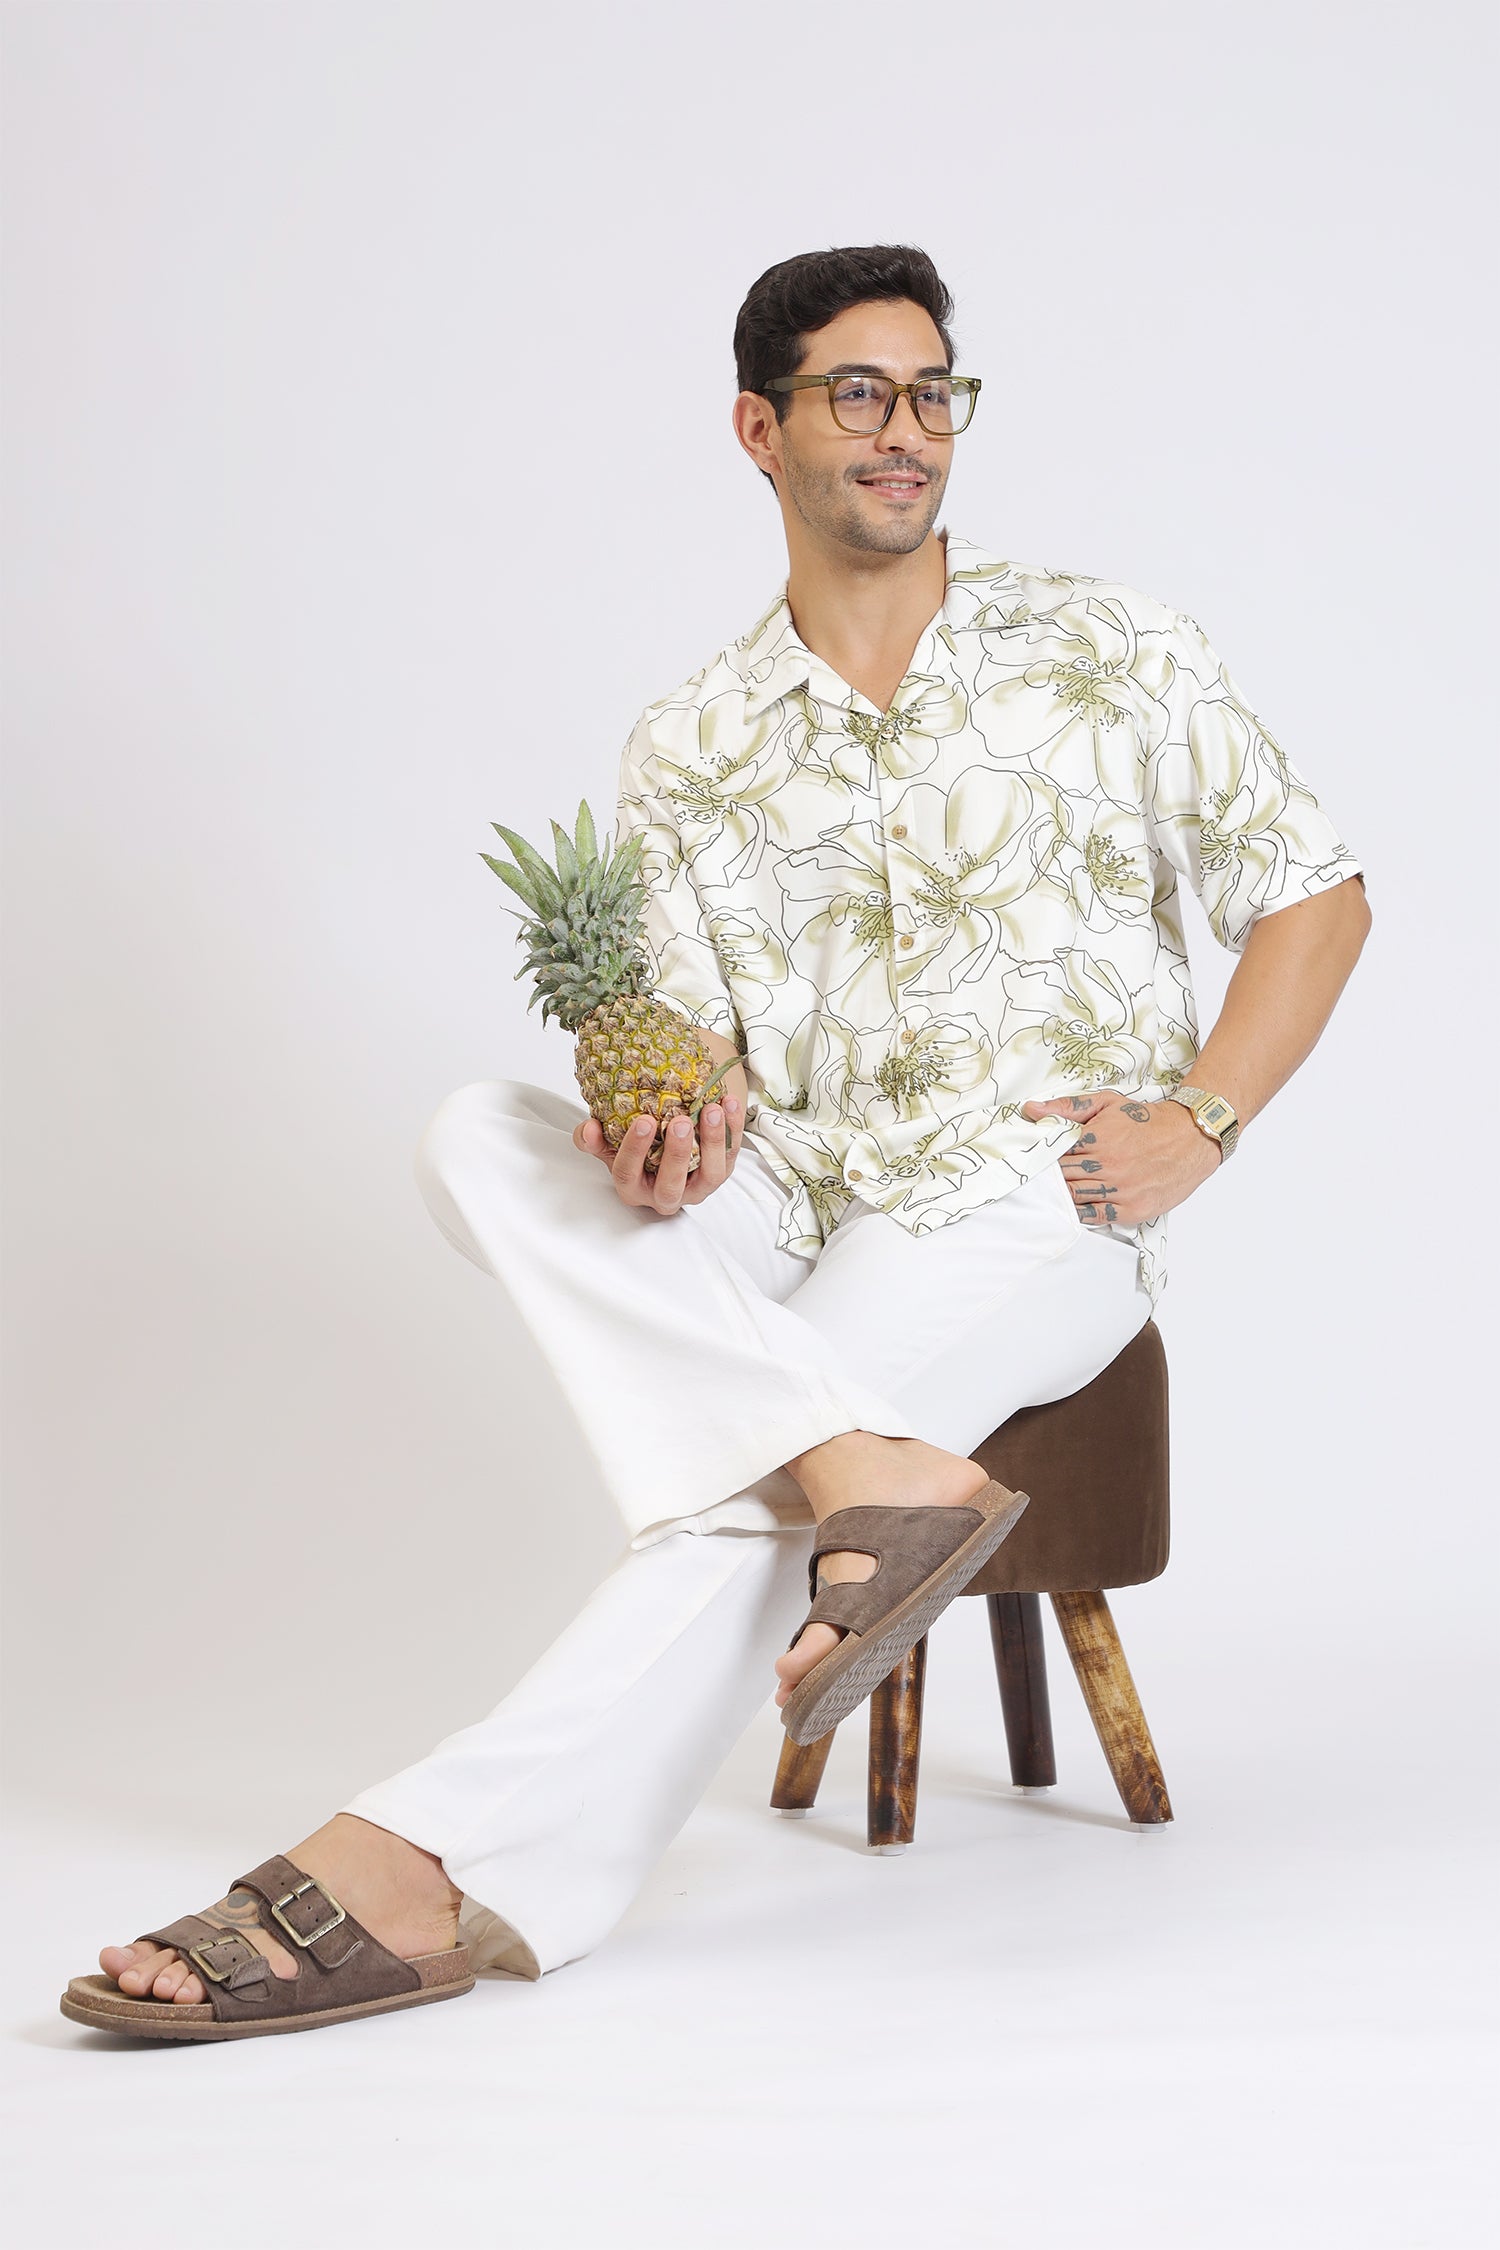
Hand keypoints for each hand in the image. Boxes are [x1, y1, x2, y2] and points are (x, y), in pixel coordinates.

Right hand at [572, 1097, 744, 1214]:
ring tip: (712, 1109)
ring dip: (712, 1141)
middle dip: (677, 1153)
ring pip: (711, 1175)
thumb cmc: (637, 1151)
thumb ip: (594, 1140)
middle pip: (672, 1184)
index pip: (628, 1174)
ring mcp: (697, 1188)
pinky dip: (733, 1129)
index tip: (643, 1121)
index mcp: (634, 1189)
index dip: (634, 1150)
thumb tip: (589, 1128)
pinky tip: (730, 1104)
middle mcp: (665, 1195)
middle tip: (680, 1121)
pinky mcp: (721, 1174)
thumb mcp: (610, 1146)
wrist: (665, 1148)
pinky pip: (731, 1155)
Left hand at [1021, 1090, 1220, 1226]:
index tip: (1041, 1159)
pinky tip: (1078, 1205)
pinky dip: (1082, 1212)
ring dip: (1065, 1194)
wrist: (1190, 1137)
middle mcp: (1107, 1166)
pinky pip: (1096, 1216)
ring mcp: (1120, 1189)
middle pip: (1062, 1177)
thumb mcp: (1108, 1104)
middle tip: (1045, 1177)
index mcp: (1096, 1139)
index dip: (1046, 1157)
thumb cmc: (1147, 1120)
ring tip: (1061, 1190)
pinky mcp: (1132, 1209)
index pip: (1055, 1154)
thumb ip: (1068, 1108)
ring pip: (1075, 1197)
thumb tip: (1032, 1110)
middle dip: (1053, 1176)